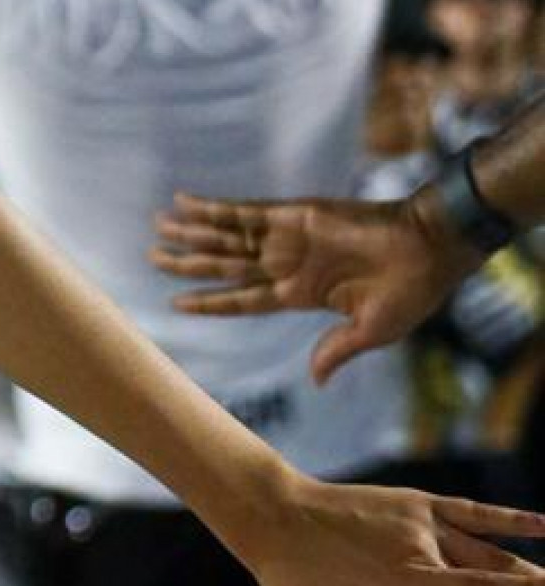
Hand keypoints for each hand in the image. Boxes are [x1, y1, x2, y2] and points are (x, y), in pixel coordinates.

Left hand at [151, 188, 472, 380]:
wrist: (432, 250)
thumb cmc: (411, 293)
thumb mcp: (370, 332)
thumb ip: (337, 351)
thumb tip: (315, 380)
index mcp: (303, 294)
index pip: (243, 300)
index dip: (211, 301)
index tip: (177, 302)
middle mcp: (289, 265)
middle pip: (226, 265)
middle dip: (189, 262)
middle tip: (152, 257)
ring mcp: (290, 239)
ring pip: (227, 238)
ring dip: (192, 233)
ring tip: (157, 229)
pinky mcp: (296, 215)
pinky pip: (245, 213)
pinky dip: (214, 209)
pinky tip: (185, 204)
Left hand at [229, 468, 544, 585]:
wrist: (272, 511)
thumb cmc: (292, 575)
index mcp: (404, 582)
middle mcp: (422, 549)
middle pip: (493, 582)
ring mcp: (422, 521)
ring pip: (490, 551)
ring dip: (531, 572)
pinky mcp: (417, 502)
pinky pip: (472, 512)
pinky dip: (511, 519)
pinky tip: (544, 524)